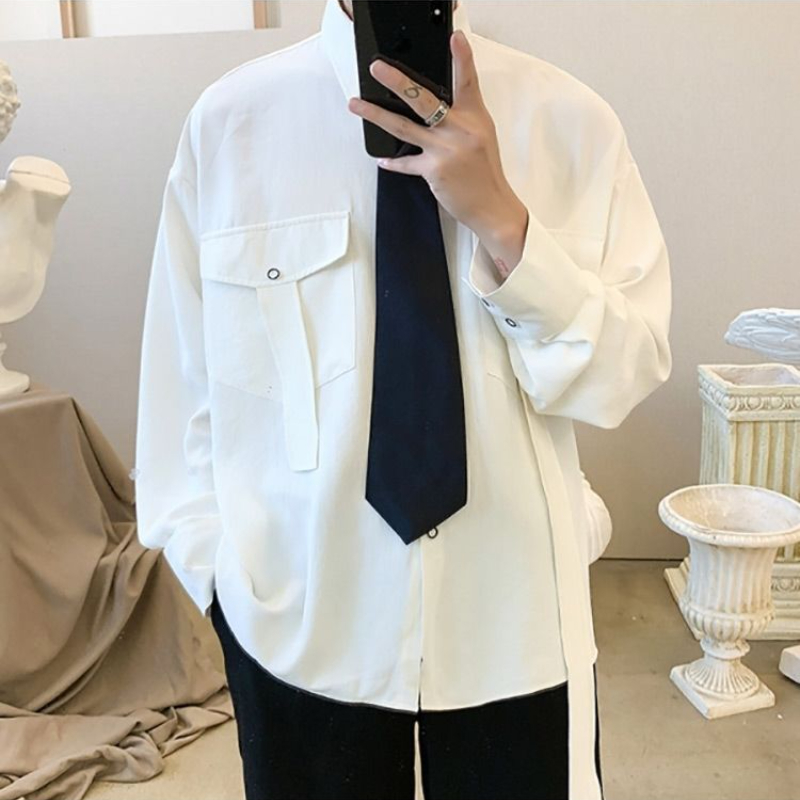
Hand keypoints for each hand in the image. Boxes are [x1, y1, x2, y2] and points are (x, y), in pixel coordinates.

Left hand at [347, 29, 528, 276]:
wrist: (491, 205)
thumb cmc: (485, 172)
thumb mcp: (482, 136)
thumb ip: (461, 118)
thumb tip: (435, 107)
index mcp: (475, 117)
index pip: (467, 81)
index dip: (462, 58)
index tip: (455, 38)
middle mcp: (459, 129)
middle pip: (423, 99)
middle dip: (397, 81)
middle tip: (378, 69)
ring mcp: (445, 149)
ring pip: (403, 126)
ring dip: (376, 115)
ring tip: (357, 105)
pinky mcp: (433, 170)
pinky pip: (406, 162)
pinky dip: (394, 162)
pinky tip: (382, 160)